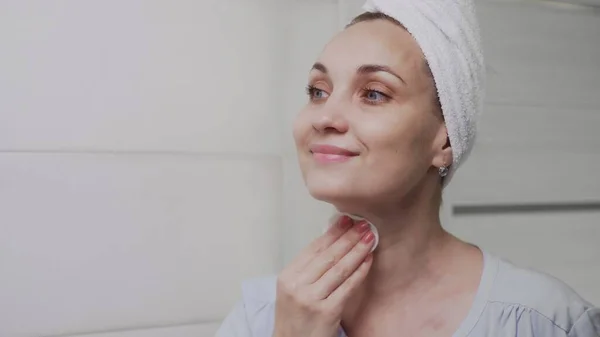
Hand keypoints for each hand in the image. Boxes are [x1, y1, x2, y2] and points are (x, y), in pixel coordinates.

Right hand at [272, 216, 375, 336]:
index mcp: (287, 277)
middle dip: (348, 238)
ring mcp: (311, 299)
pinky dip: (359, 272)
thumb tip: (334, 243)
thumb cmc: (295, 319)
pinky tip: (368, 261)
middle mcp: (296, 286)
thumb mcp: (293, 290)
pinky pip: (347, 287)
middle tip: (363, 225)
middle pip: (327, 256)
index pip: (313, 249)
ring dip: (357, 251)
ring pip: (339, 268)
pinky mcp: (326, 312)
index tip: (346, 220)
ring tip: (370, 238)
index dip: (332, 233)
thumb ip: (309, 270)